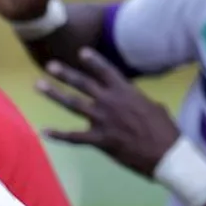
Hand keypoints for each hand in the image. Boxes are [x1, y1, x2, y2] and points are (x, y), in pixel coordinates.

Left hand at [38, 48, 181, 176]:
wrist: (166, 154)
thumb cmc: (165, 131)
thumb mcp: (154, 107)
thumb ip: (137, 100)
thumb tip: (134, 100)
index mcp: (126, 92)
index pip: (106, 71)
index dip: (93, 61)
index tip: (80, 52)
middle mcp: (111, 102)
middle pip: (83, 84)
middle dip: (65, 73)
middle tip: (49, 65)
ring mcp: (103, 120)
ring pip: (73, 104)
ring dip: (54, 94)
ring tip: (39, 85)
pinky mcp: (99, 140)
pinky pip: (74, 137)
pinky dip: (58, 135)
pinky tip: (44, 131)